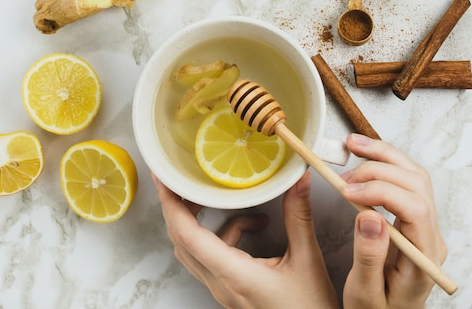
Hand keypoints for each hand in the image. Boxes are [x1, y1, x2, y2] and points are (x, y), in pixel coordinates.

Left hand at [153, 171, 338, 308]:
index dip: (171, 203)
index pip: (187, 235)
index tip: (163, 179)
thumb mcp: (308, 261)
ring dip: (203, 222)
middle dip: (178, 206)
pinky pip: (212, 258)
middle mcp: (220, 283)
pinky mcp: (230, 291)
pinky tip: (253, 227)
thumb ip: (299, 218)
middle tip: (183, 179)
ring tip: (226, 200)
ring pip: (194, 249)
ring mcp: (223, 289)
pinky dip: (225, 236)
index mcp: (233, 274)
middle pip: (182, 240)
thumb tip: (298, 181)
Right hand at [341, 133, 447, 308]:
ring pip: (413, 175)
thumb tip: (369, 216)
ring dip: (383, 155)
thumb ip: (369, 256)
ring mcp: (423, 224)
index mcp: (424, 255)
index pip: (414, 207)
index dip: (380, 191)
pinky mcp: (411, 218)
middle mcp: (430, 235)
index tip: (347, 191)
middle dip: (379, 168)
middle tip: (343, 176)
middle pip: (416, 183)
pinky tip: (363, 157)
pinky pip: (404, 181)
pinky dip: (384, 163)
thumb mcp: (367, 293)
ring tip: (353, 145)